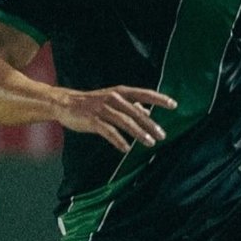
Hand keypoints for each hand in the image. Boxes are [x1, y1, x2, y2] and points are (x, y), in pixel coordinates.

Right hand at [55, 86, 176, 152]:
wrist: (65, 103)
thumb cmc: (91, 102)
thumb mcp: (112, 100)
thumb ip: (130, 106)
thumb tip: (148, 112)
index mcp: (120, 92)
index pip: (144, 93)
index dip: (159, 99)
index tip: (174, 105)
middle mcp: (113, 99)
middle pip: (136, 112)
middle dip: (150, 125)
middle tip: (163, 135)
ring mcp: (102, 109)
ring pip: (125, 122)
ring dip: (138, 133)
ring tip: (150, 143)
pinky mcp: (93, 120)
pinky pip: (109, 132)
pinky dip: (118, 140)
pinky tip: (126, 148)